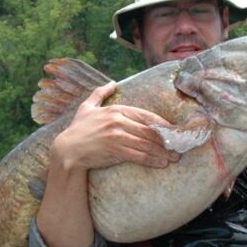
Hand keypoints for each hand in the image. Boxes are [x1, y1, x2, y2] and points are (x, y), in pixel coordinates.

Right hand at [51, 82, 180, 169]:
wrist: (67, 150)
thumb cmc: (77, 129)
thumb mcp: (86, 107)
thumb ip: (99, 94)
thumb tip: (112, 83)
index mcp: (116, 110)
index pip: (146, 115)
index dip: (162, 124)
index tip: (173, 131)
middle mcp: (118, 121)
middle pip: (149, 131)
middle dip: (166, 140)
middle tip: (179, 147)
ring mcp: (117, 136)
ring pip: (146, 144)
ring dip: (162, 152)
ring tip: (174, 158)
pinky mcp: (115, 150)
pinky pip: (138, 155)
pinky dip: (151, 160)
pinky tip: (161, 164)